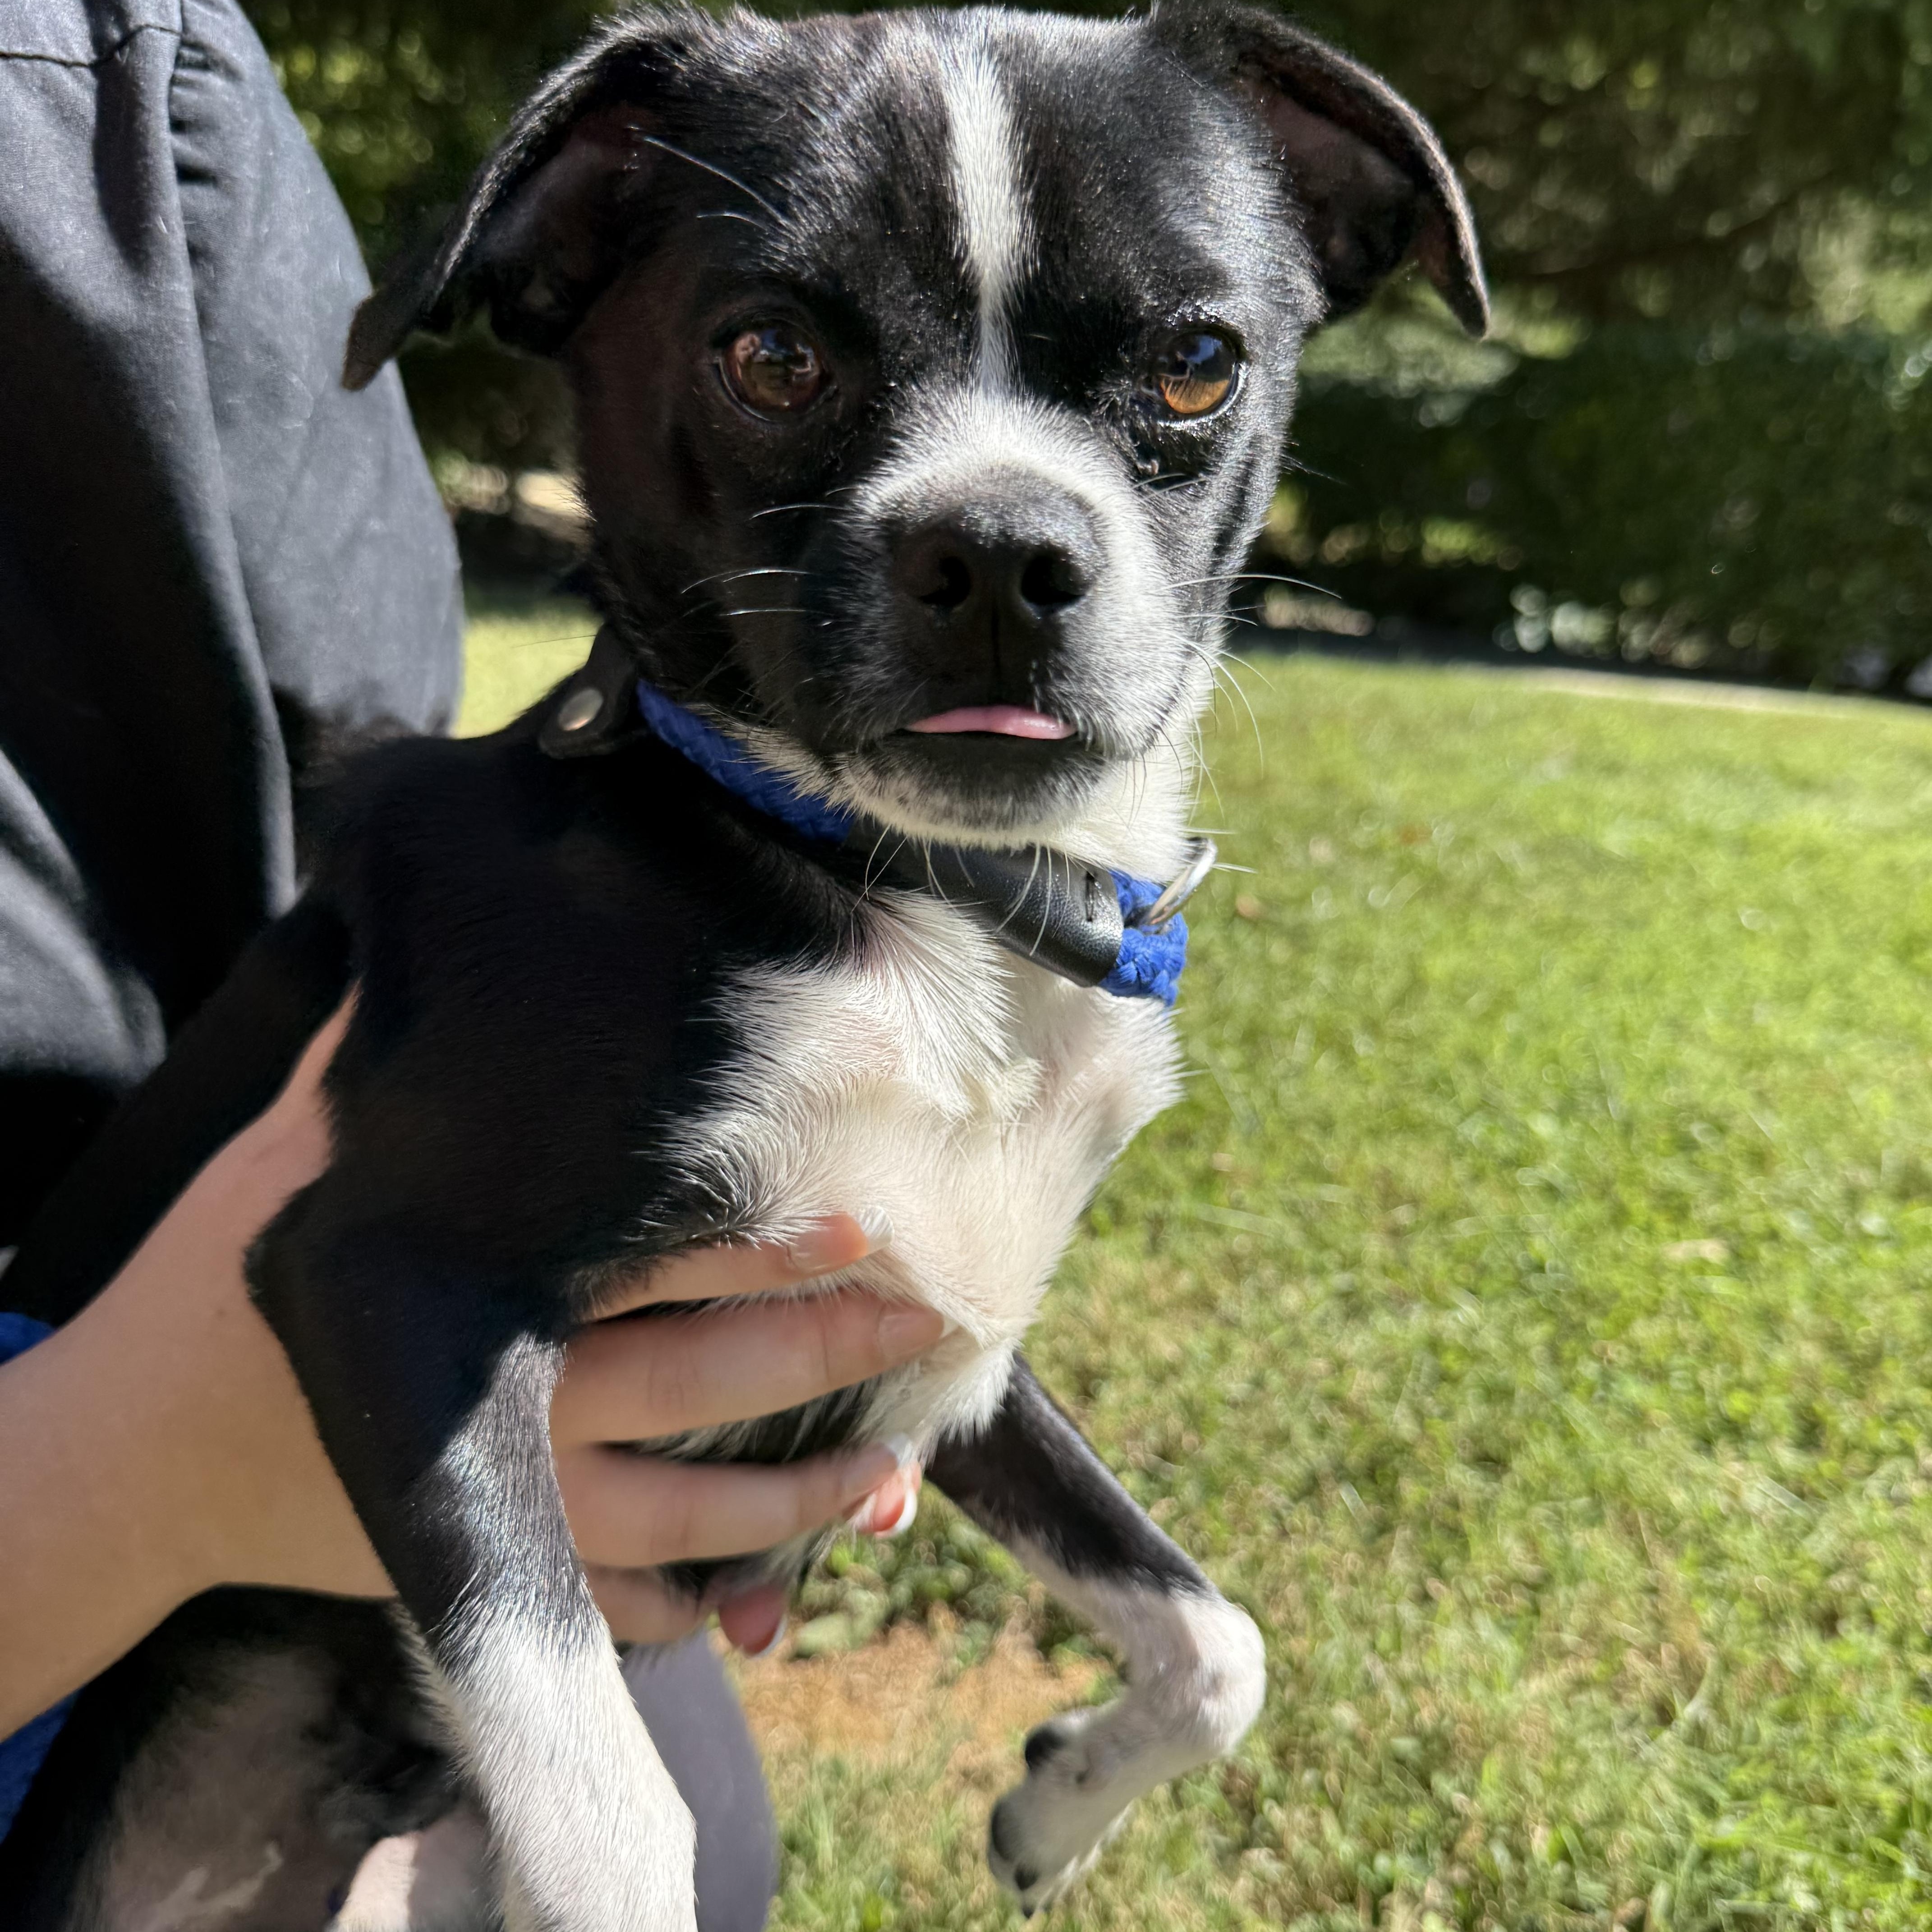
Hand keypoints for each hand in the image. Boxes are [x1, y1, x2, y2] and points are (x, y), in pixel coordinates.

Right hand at [0, 1008, 935, 1733]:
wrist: (145, 1450)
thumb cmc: (236, 1275)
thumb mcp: (294, 1148)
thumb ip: (374, 1056)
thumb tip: (425, 937)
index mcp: (485, 1297)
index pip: (649, 1265)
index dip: (759, 1247)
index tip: (858, 1224)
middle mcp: (514, 1410)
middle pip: (699, 1391)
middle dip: (821, 1362)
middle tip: (924, 1324)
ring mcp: (508, 1509)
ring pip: (686, 1524)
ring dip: (796, 1507)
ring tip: (890, 1482)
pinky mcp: (493, 1571)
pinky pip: (620, 1609)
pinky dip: (699, 1608)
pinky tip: (771, 1590)